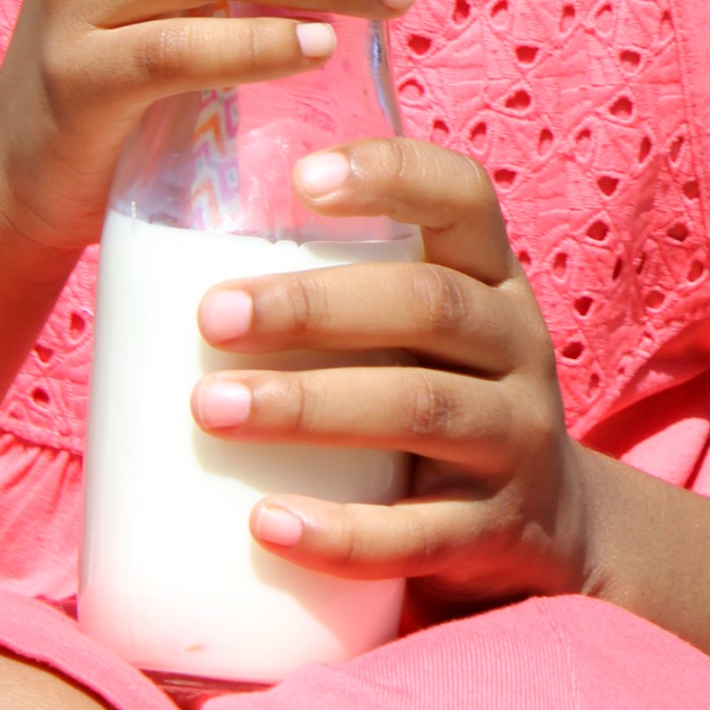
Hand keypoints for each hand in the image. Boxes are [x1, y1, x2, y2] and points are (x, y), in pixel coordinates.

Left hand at [191, 136, 591, 605]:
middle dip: (313, 308)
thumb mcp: (420, 331)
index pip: (462, 197)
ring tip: (210, 410)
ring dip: (308, 407)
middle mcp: (515, 344)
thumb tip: (164, 263)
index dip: (391, 175)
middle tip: (212, 318)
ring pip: (420, 411)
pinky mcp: (497, 531)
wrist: (546, 525)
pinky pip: (421, 534)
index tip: (301, 178)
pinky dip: (342, 533)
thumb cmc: (435, 393)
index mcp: (490, 277)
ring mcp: (515, 440)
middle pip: (428, 305)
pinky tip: (267, 524)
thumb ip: (340, 289)